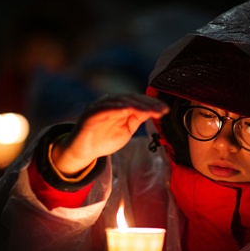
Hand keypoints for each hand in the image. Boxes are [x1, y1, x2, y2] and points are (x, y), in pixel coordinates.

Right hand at [51, 93, 168, 176]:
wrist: (85, 152)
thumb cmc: (105, 139)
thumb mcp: (127, 129)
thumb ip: (137, 119)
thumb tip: (152, 110)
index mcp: (119, 105)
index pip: (138, 100)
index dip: (152, 103)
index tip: (165, 110)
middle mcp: (109, 102)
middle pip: (131, 98)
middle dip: (147, 104)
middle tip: (161, 110)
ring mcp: (99, 107)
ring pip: (119, 101)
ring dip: (135, 104)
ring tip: (148, 110)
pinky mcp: (90, 115)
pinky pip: (103, 109)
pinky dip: (115, 107)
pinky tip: (127, 109)